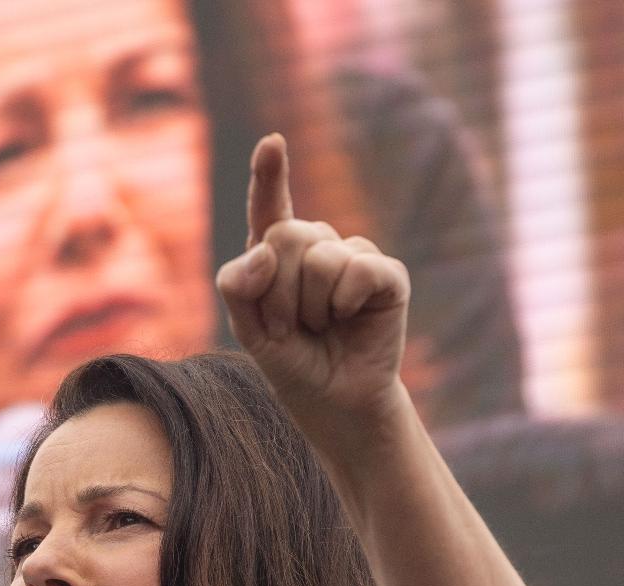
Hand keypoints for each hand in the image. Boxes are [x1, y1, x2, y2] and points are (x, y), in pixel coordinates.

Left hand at [216, 134, 411, 444]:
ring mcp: (353, 256)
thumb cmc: (292, 366)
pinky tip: (350, 320)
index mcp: (278, 258)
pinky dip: (345, 303)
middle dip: (277, 293)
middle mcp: (317, 248)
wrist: (335, 404)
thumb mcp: (248, 331)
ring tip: (320, 329)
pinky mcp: (385, 274)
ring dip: (308, 307)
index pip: (269, 210)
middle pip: (286, 235)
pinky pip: (357, 269)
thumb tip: (267, 248)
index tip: (272, 144)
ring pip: (319, 256)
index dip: (270, 176)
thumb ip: (238, 287)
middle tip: (288, 329)